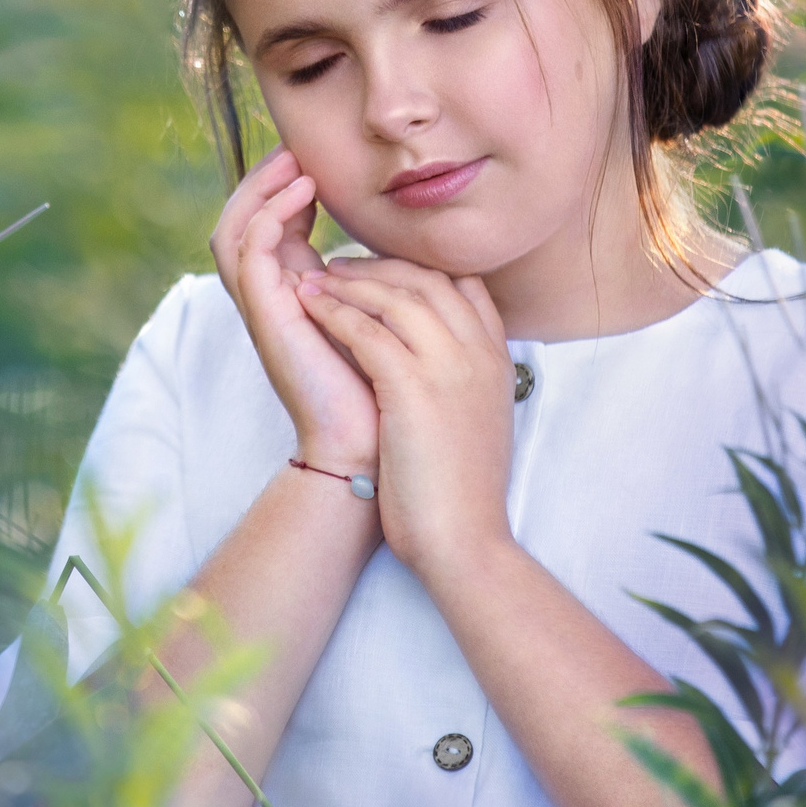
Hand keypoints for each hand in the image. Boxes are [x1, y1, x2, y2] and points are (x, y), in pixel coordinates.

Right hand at [210, 147, 380, 470]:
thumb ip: (381, 276)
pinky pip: (249, 252)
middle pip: (241, 220)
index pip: (271, 224)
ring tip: (296, 162)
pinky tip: (303, 194)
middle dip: (264, 178)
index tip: (319, 158)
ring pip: (233, 230)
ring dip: (262, 189)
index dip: (286, 186)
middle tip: (295, 147)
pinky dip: (271, 215)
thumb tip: (405, 238)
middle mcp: (270, 298)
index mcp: (294, 293)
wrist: (373, 444)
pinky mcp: (266, 315)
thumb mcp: (384, 313)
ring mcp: (263, 308)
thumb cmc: (386, 386)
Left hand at [296, 257, 514, 571]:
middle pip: (428, 280)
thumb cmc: (459, 492)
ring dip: (349, 283)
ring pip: (395, 296)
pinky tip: (307, 306)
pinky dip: (334, 312)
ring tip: (314, 279)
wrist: (463, 540)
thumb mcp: (475, 421)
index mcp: (497, 360)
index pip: (465, 286)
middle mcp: (479, 353)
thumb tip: (434, 362)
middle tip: (338, 266)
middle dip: (379, 266)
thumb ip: (463, 380)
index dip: (419, 270)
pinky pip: (366, 330)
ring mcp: (450, 366)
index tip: (383, 272)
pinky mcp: (414, 386)